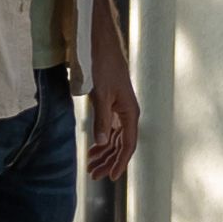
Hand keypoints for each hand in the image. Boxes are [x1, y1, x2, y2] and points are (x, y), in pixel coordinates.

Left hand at [81, 55, 138, 182]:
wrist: (101, 44)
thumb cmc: (104, 65)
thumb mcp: (101, 94)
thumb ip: (102, 119)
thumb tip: (103, 144)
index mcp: (130, 112)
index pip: (128, 144)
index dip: (120, 162)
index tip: (112, 177)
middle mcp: (128, 113)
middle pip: (121, 144)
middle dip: (109, 161)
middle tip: (94, 175)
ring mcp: (120, 109)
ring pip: (115, 138)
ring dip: (104, 153)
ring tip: (91, 166)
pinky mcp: (112, 105)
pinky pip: (110, 129)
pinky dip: (102, 140)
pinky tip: (94, 148)